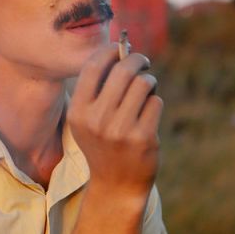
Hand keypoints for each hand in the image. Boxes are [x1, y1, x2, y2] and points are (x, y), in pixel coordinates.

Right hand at [67, 46, 161, 203]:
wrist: (116, 184)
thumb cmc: (103, 143)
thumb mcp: (88, 120)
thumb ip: (97, 89)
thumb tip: (119, 51)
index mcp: (78, 112)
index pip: (94, 67)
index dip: (109, 51)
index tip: (120, 49)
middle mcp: (97, 120)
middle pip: (122, 71)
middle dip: (137, 59)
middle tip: (143, 61)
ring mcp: (120, 130)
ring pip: (143, 84)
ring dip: (149, 81)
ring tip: (147, 88)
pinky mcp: (142, 138)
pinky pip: (155, 102)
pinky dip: (155, 102)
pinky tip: (149, 112)